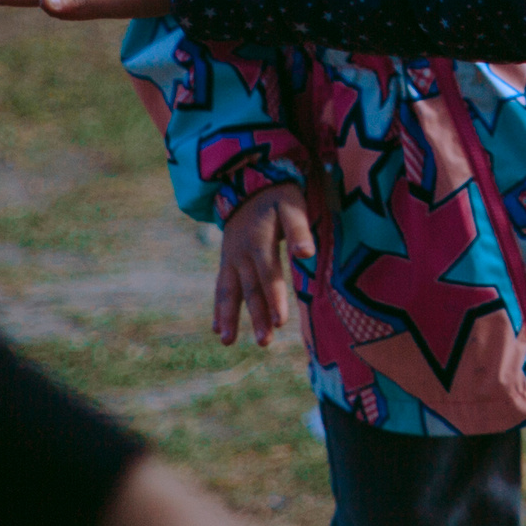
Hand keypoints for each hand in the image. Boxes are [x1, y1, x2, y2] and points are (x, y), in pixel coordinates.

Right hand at [217, 184, 313, 347]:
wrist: (247, 183)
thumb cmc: (278, 196)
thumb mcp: (292, 205)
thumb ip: (299, 229)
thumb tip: (307, 255)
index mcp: (259, 241)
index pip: (268, 274)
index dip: (275, 297)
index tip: (280, 322)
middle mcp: (241, 254)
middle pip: (249, 289)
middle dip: (256, 316)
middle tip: (263, 342)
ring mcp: (230, 259)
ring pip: (229, 292)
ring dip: (229, 317)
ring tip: (228, 342)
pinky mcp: (227, 262)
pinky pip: (221, 288)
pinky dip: (219, 308)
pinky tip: (218, 330)